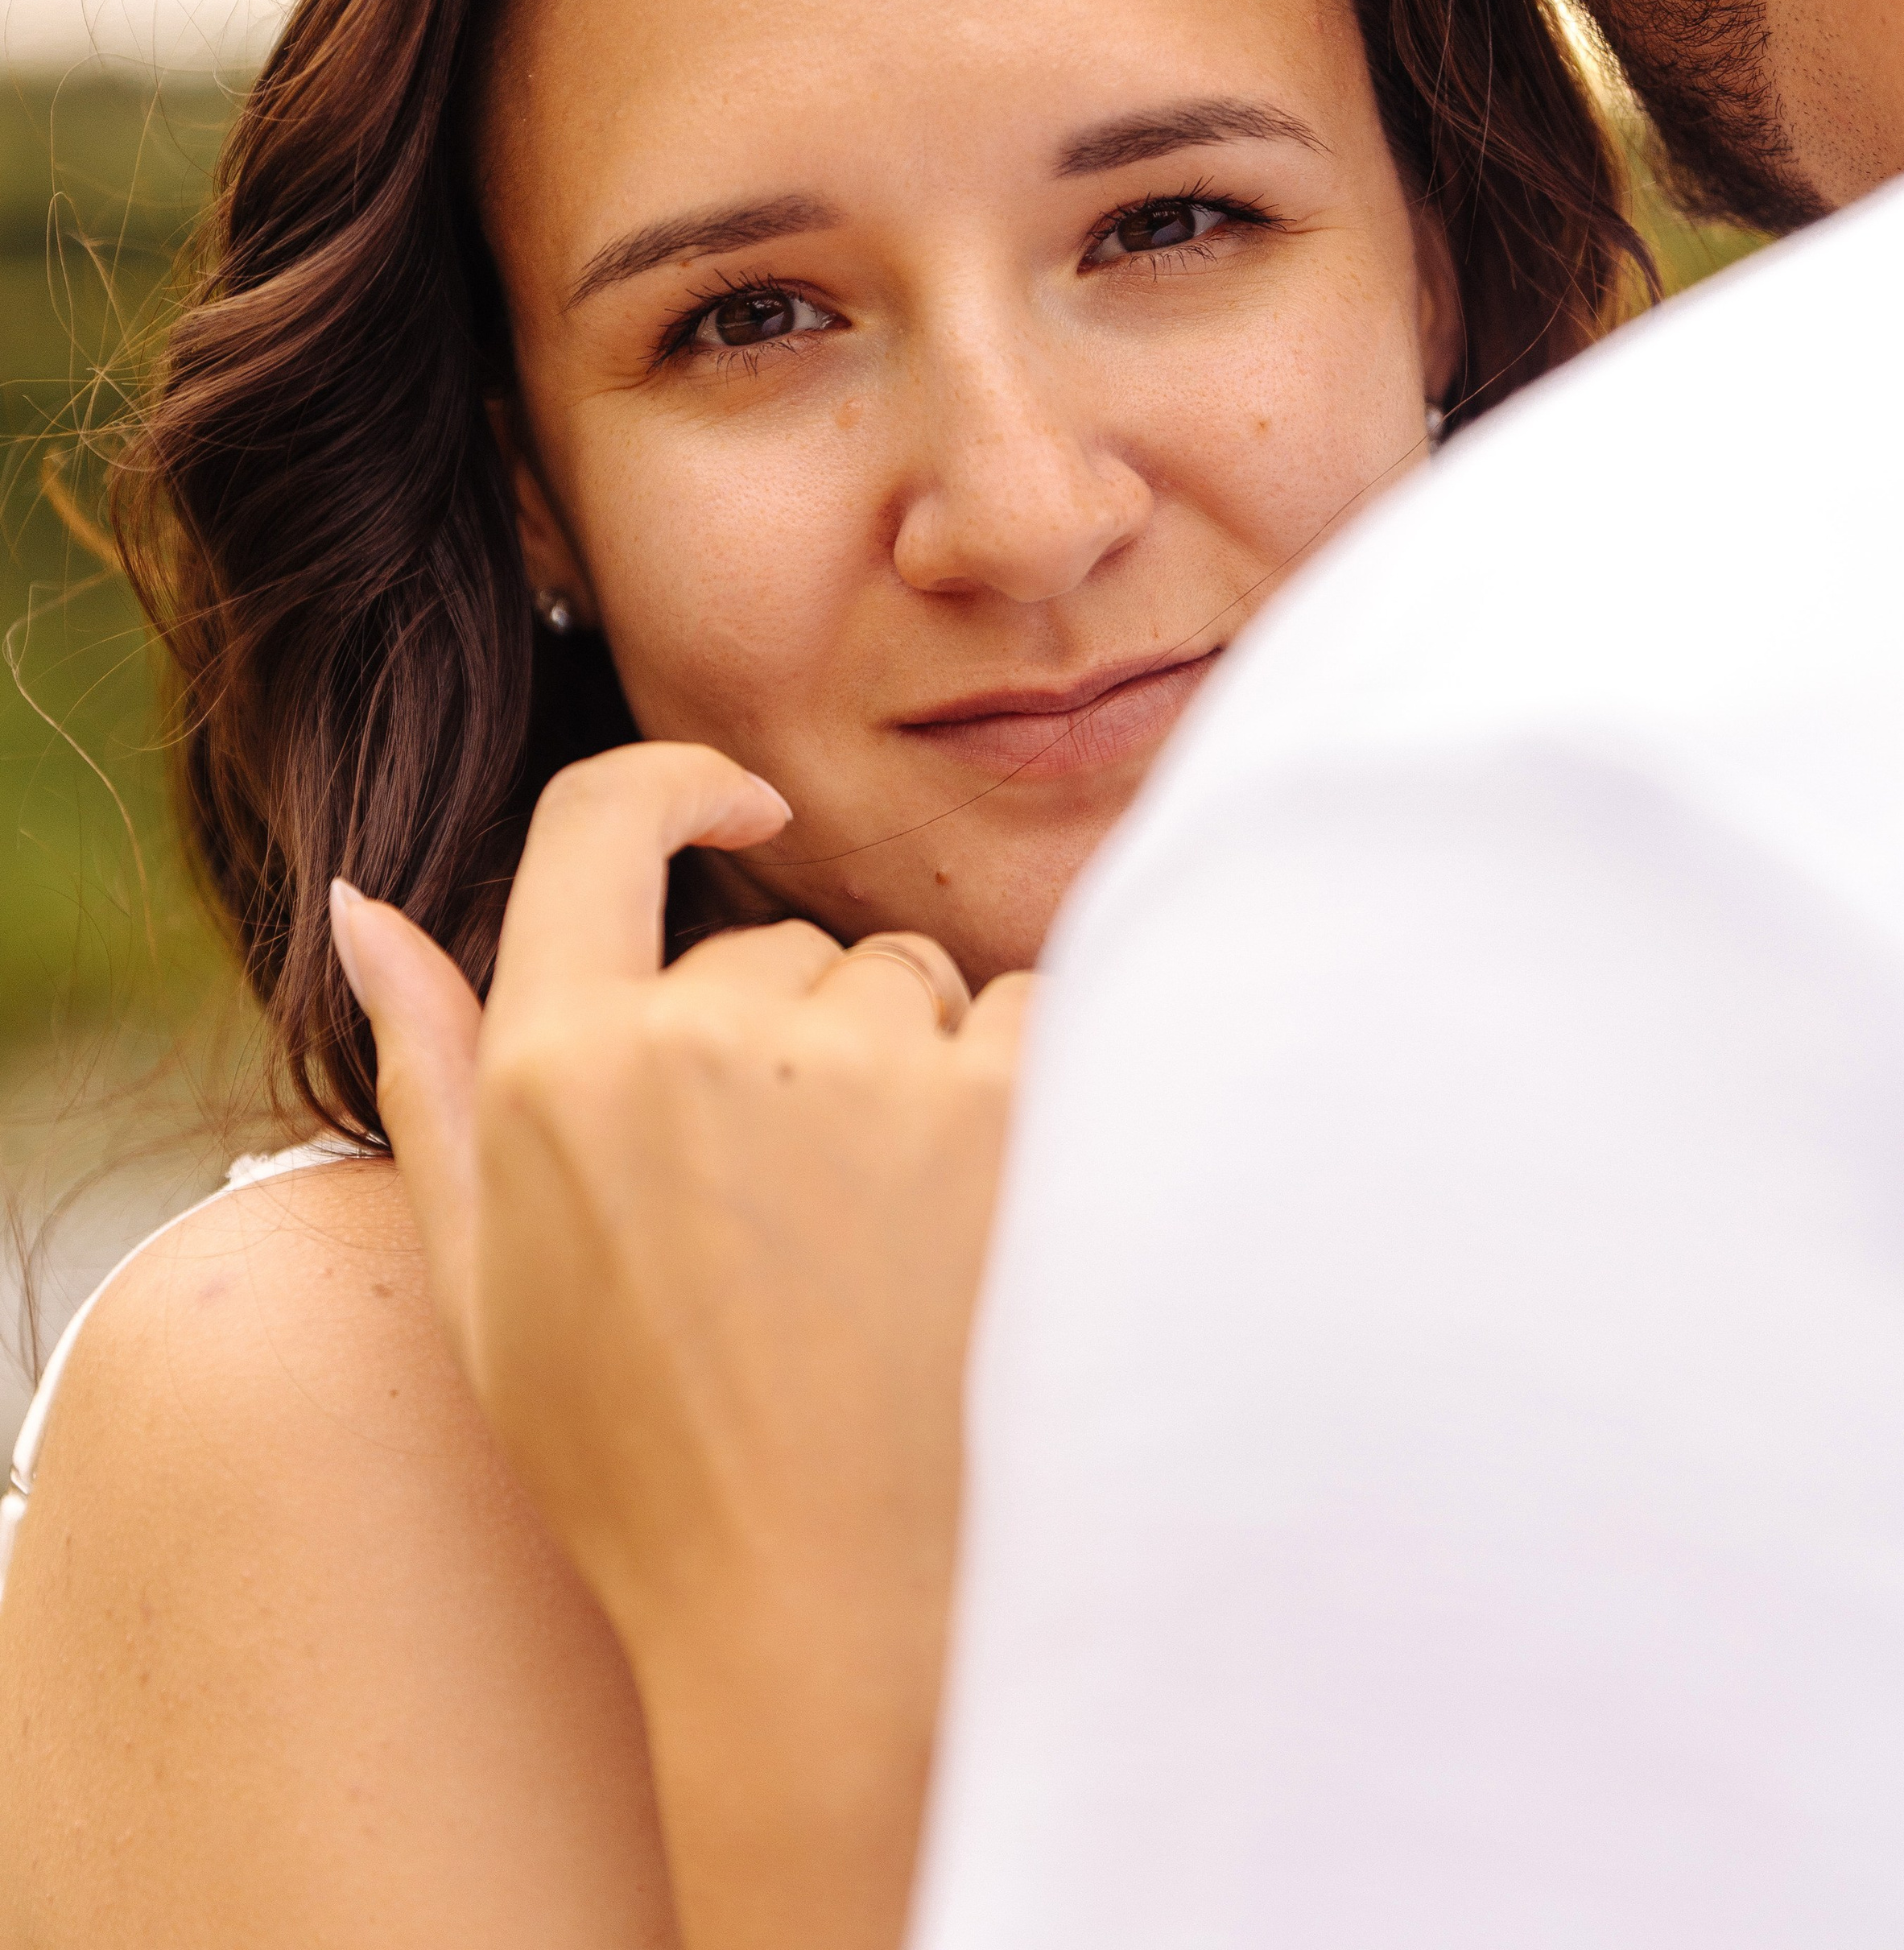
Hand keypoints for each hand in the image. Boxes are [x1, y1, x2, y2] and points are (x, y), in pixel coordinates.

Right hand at [330, 741, 1034, 1949]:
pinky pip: (1035, 1011)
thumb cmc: (648, 1462)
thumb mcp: (492, 1278)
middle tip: (810, 1220)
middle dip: (811, 1034)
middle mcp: (698, 1039)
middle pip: (789, 942)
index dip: (675, 788)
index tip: (741, 804)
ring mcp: (856, 1067)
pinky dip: (1033, 1091)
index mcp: (559, 1065)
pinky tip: (989, 1225)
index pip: (598, 823)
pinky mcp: (999, 1102)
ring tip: (896, 1245)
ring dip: (923, 1066)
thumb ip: (430, 1070)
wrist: (829, 1623)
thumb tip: (359, 897)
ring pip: (915, 979)